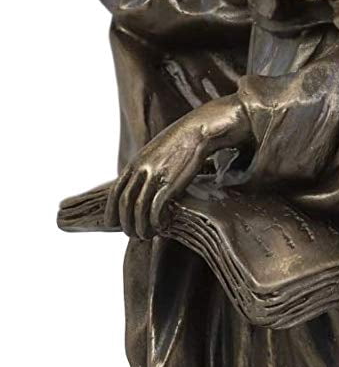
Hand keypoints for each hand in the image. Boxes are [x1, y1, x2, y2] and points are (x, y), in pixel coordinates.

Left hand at [105, 112, 208, 237]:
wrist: (199, 130)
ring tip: (146, 236)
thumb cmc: (182, 142)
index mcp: (135, 163)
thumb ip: (146, 168)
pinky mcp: (171, 182)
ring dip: (140, 227)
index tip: (112, 224)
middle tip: (132, 235)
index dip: (111, 211)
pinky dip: (156, 221)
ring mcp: (155, 176)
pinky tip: (162, 226)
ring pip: (138, 209)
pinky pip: (156, 208)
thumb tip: (142, 184)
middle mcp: (141, 170)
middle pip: (124, 203)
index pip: (115, 192)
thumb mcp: (156, 152)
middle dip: (126, 224)